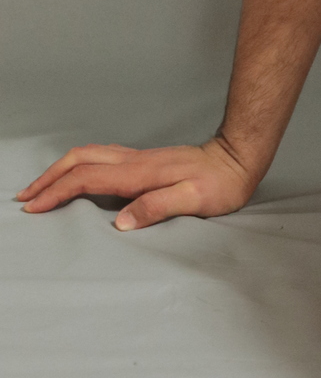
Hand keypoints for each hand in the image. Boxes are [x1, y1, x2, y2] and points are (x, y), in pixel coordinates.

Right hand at [15, 135, 258, 229]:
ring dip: (60, 169)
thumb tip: (120, 222)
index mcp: (139, 173)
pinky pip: (100, 158)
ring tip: (41, 187)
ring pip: (87, 156)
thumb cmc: (221, 184)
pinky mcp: (143, 161)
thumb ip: (157, 207)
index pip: (86, 179)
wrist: (238, 158)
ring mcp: (138, 158)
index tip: (34, 208)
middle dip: (48, 178)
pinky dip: (78, 166)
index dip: (57, 193)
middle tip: (25, 197)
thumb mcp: (195, 200)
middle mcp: (133, 161)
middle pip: (79, 161)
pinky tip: (75, 176)